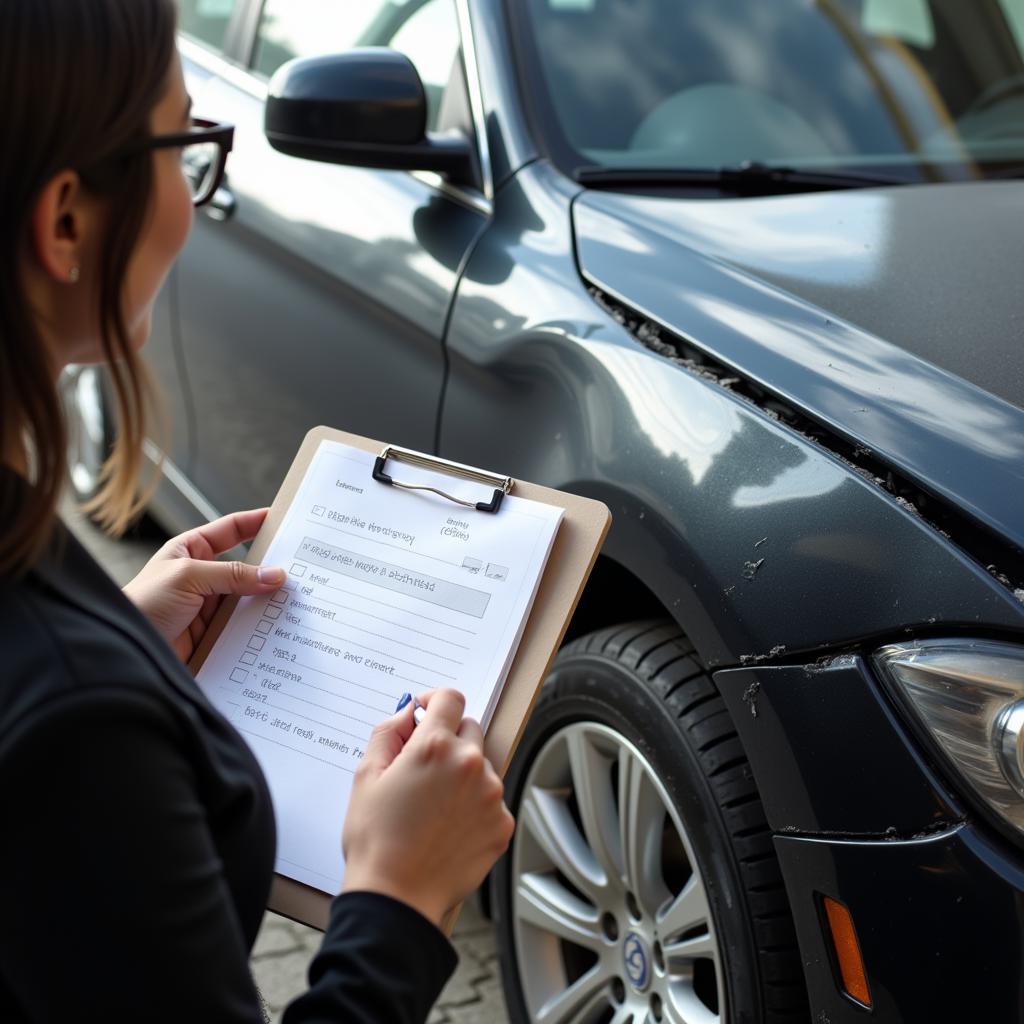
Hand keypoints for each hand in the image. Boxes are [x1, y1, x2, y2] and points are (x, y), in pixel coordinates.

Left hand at [123, 509, 285, 662]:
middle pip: (247, 566)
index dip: (257, 522)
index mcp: (191, 551)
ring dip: (268, 601)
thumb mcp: (188, 577)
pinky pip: (243, 626)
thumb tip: (274, 574)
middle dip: (272, 567)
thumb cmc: (143, 605)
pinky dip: (260, 627)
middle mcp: (203, 576)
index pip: (232, 530)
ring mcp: (209, 605)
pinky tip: (278, 627)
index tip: (285, 519)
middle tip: (303, 566)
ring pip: (249, 598)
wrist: (125, 652)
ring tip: (298, 599)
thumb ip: (233, 575)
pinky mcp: (213, 633)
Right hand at [341, 689, 514, 927]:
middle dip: (448, 739)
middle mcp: (470, 764)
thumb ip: (388, 733)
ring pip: (481, 766)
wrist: (396, 897)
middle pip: (469, 729)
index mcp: (435, 746)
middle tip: (423, 767)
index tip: (426, 712)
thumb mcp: (366, 776)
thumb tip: (407, 714)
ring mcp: (491, 794)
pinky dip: (474, 806)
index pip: (450, 699)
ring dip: (462, 774)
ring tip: (433, 806)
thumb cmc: (375, 839)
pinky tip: (448, 827)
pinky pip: (491, 800)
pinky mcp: (502, 823)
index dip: (435, 701)